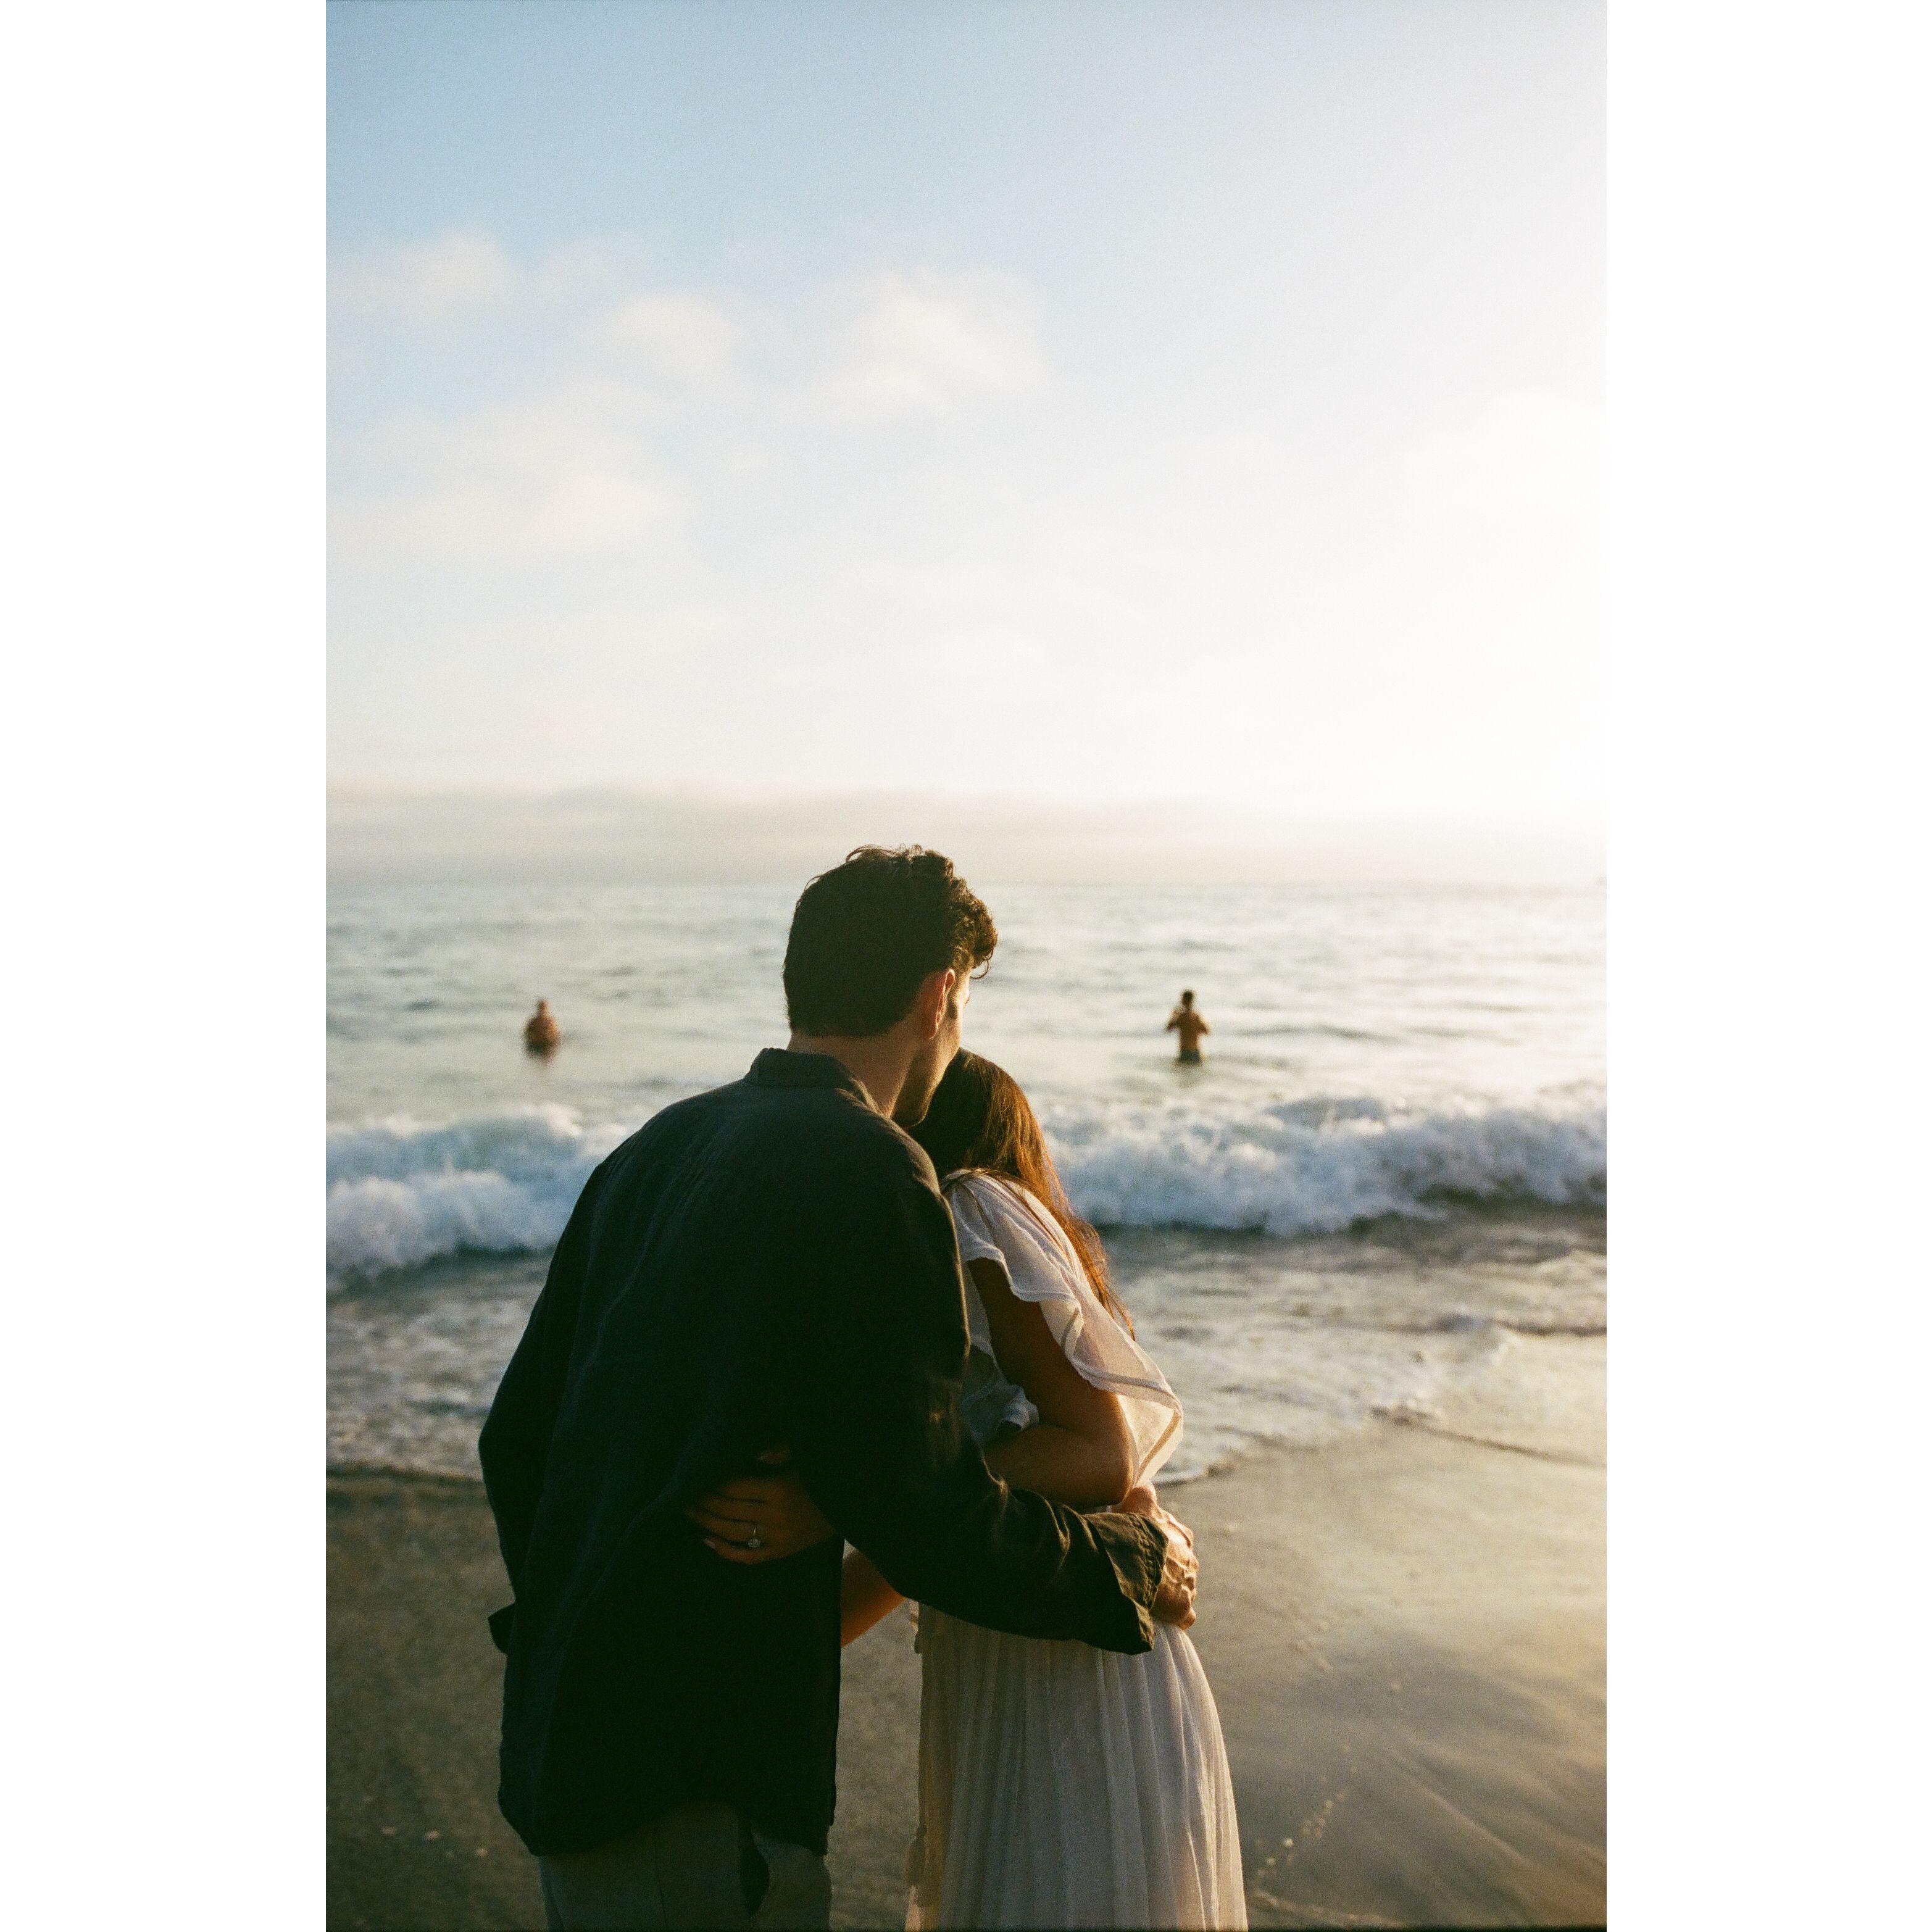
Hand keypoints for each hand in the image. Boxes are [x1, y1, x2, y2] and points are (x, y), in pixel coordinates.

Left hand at [686, 1445, 837, 1566]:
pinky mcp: (780, 1552)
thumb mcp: (804, 1454)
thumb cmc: (823, 1474)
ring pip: (732, 1533)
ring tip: (689, 1511)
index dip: (712, 1481)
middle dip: (703, 1501)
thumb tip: (749, 1447)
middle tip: (684, 1492)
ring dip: (707, 1522)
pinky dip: (724, 1551)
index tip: (697, 1474)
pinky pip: (747, 1556)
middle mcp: (776, 1516)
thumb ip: (777, 1448)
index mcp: (780, 1488)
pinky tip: (706, 1539)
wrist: (851, 1507)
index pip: (734, 1486)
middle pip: (728, 1509)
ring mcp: (778, 1538)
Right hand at [1112, 1483, 1196, 1628]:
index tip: (1144, 1545)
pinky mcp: (1183, 1610)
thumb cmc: (1139, 1532)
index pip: (1176, 1537)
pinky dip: (1176, 1615)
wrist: (1140, 1565)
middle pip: (1180, 1564)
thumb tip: (1146, 1485)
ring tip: (1149, 1594)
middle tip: (1144, 1571)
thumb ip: (1144, 1493)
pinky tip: (1163, 1616)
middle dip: (1167, 1568)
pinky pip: (1184, 1615)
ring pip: (1182, 1589)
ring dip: (1170, 1591)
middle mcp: (1191, 1561)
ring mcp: (1189, 1586)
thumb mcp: (1139, 1503)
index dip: (1159, 1541)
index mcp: (1183, 1536)